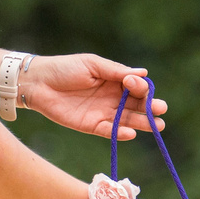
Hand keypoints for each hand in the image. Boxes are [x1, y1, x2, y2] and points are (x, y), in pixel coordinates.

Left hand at [24, 54, 168, 140]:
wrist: (38, 82)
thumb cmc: (65, 68)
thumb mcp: (92, 65)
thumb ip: (116, 71)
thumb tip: (144, 73)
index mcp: (114, 81)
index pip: (136, 87)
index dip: (140, 87)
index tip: (134, 83)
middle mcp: (112, 98)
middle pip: (136, 105)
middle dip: (150, 108)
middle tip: (161, 110)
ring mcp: (103, 113)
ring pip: (127, 120)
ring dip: (142, 123)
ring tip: (157, 125)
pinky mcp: (91, 126)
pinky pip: (109, 131)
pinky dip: (120, 133)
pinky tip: (131, 133)